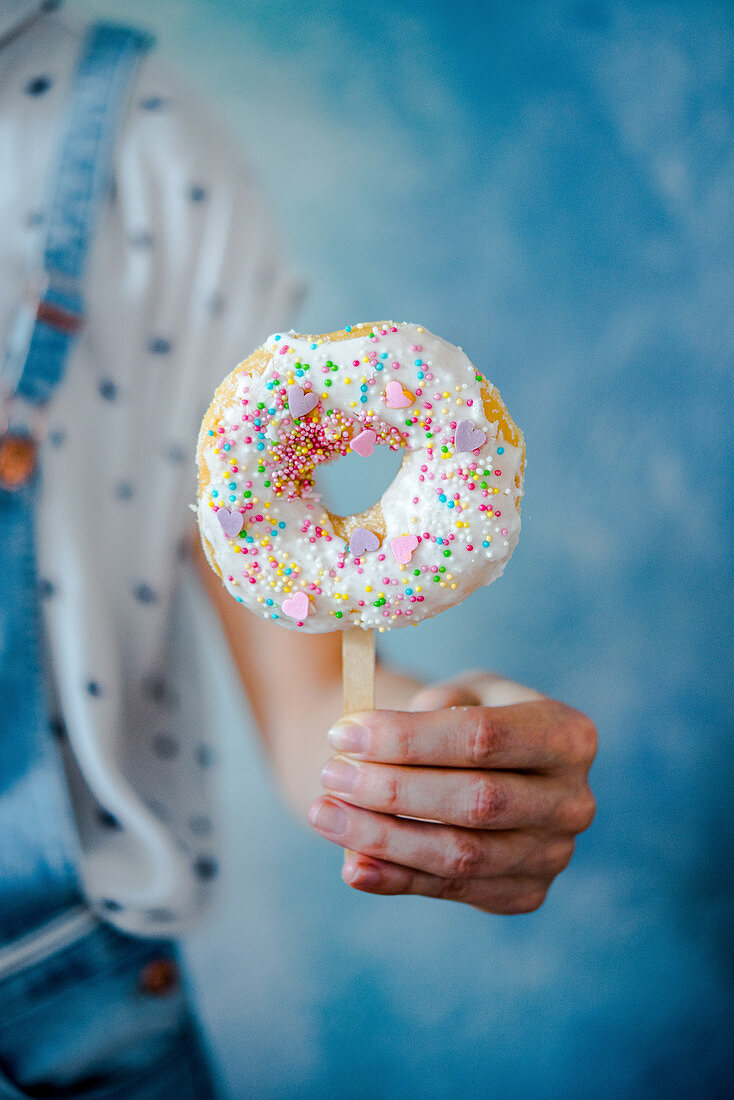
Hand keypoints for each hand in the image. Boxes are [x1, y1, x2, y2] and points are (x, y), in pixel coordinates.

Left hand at [307, 674, 596, 913]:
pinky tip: (352, 865)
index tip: (343, 733)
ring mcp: (554, 854)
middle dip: (393, 789)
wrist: (480, 765)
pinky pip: (453, 889)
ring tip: (325, 814)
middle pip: (476, 800)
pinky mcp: (524, 893)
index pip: (483, 737)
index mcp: (568, 735)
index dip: (408, 738)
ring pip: (462, 854)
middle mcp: (573, 800)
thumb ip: (429, 709)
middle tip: (330, 774)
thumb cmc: (463, 717)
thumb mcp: (457, 693)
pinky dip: (396, 879)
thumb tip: (379, 746)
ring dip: (384, 838)